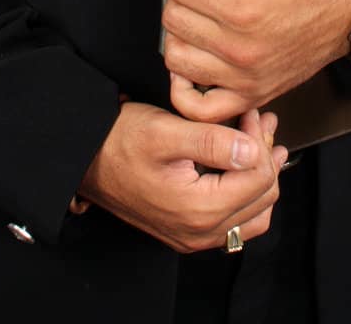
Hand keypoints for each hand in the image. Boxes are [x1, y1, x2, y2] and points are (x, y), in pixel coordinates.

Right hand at [77, 101, 288, 252]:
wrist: (86, 159)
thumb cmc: (119, 141)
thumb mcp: (164, 131)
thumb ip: (212, 141)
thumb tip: (253, 150)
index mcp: (198, 209)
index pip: (259, 178)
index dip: (261, 141)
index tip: (249, 113)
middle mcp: (200, 232)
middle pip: (262, 196)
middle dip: (264, 154)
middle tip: (255, 120)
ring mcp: (195, 236)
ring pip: (255, 212)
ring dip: (260, 174)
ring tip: (255, 139)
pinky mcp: (189, 232)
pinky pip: (237, 222)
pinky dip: (246, 193)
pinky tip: (240, 165)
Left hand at [162, 0, 350, 123]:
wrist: (348, 10)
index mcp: (243, 8)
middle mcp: (240, 49)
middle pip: (173, 20)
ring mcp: (245, 78)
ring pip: (176, 58)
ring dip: (180, 33)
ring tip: (201, 16)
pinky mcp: (251, 94)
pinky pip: (200, 107)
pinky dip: (186, 88)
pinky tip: (194, 59)